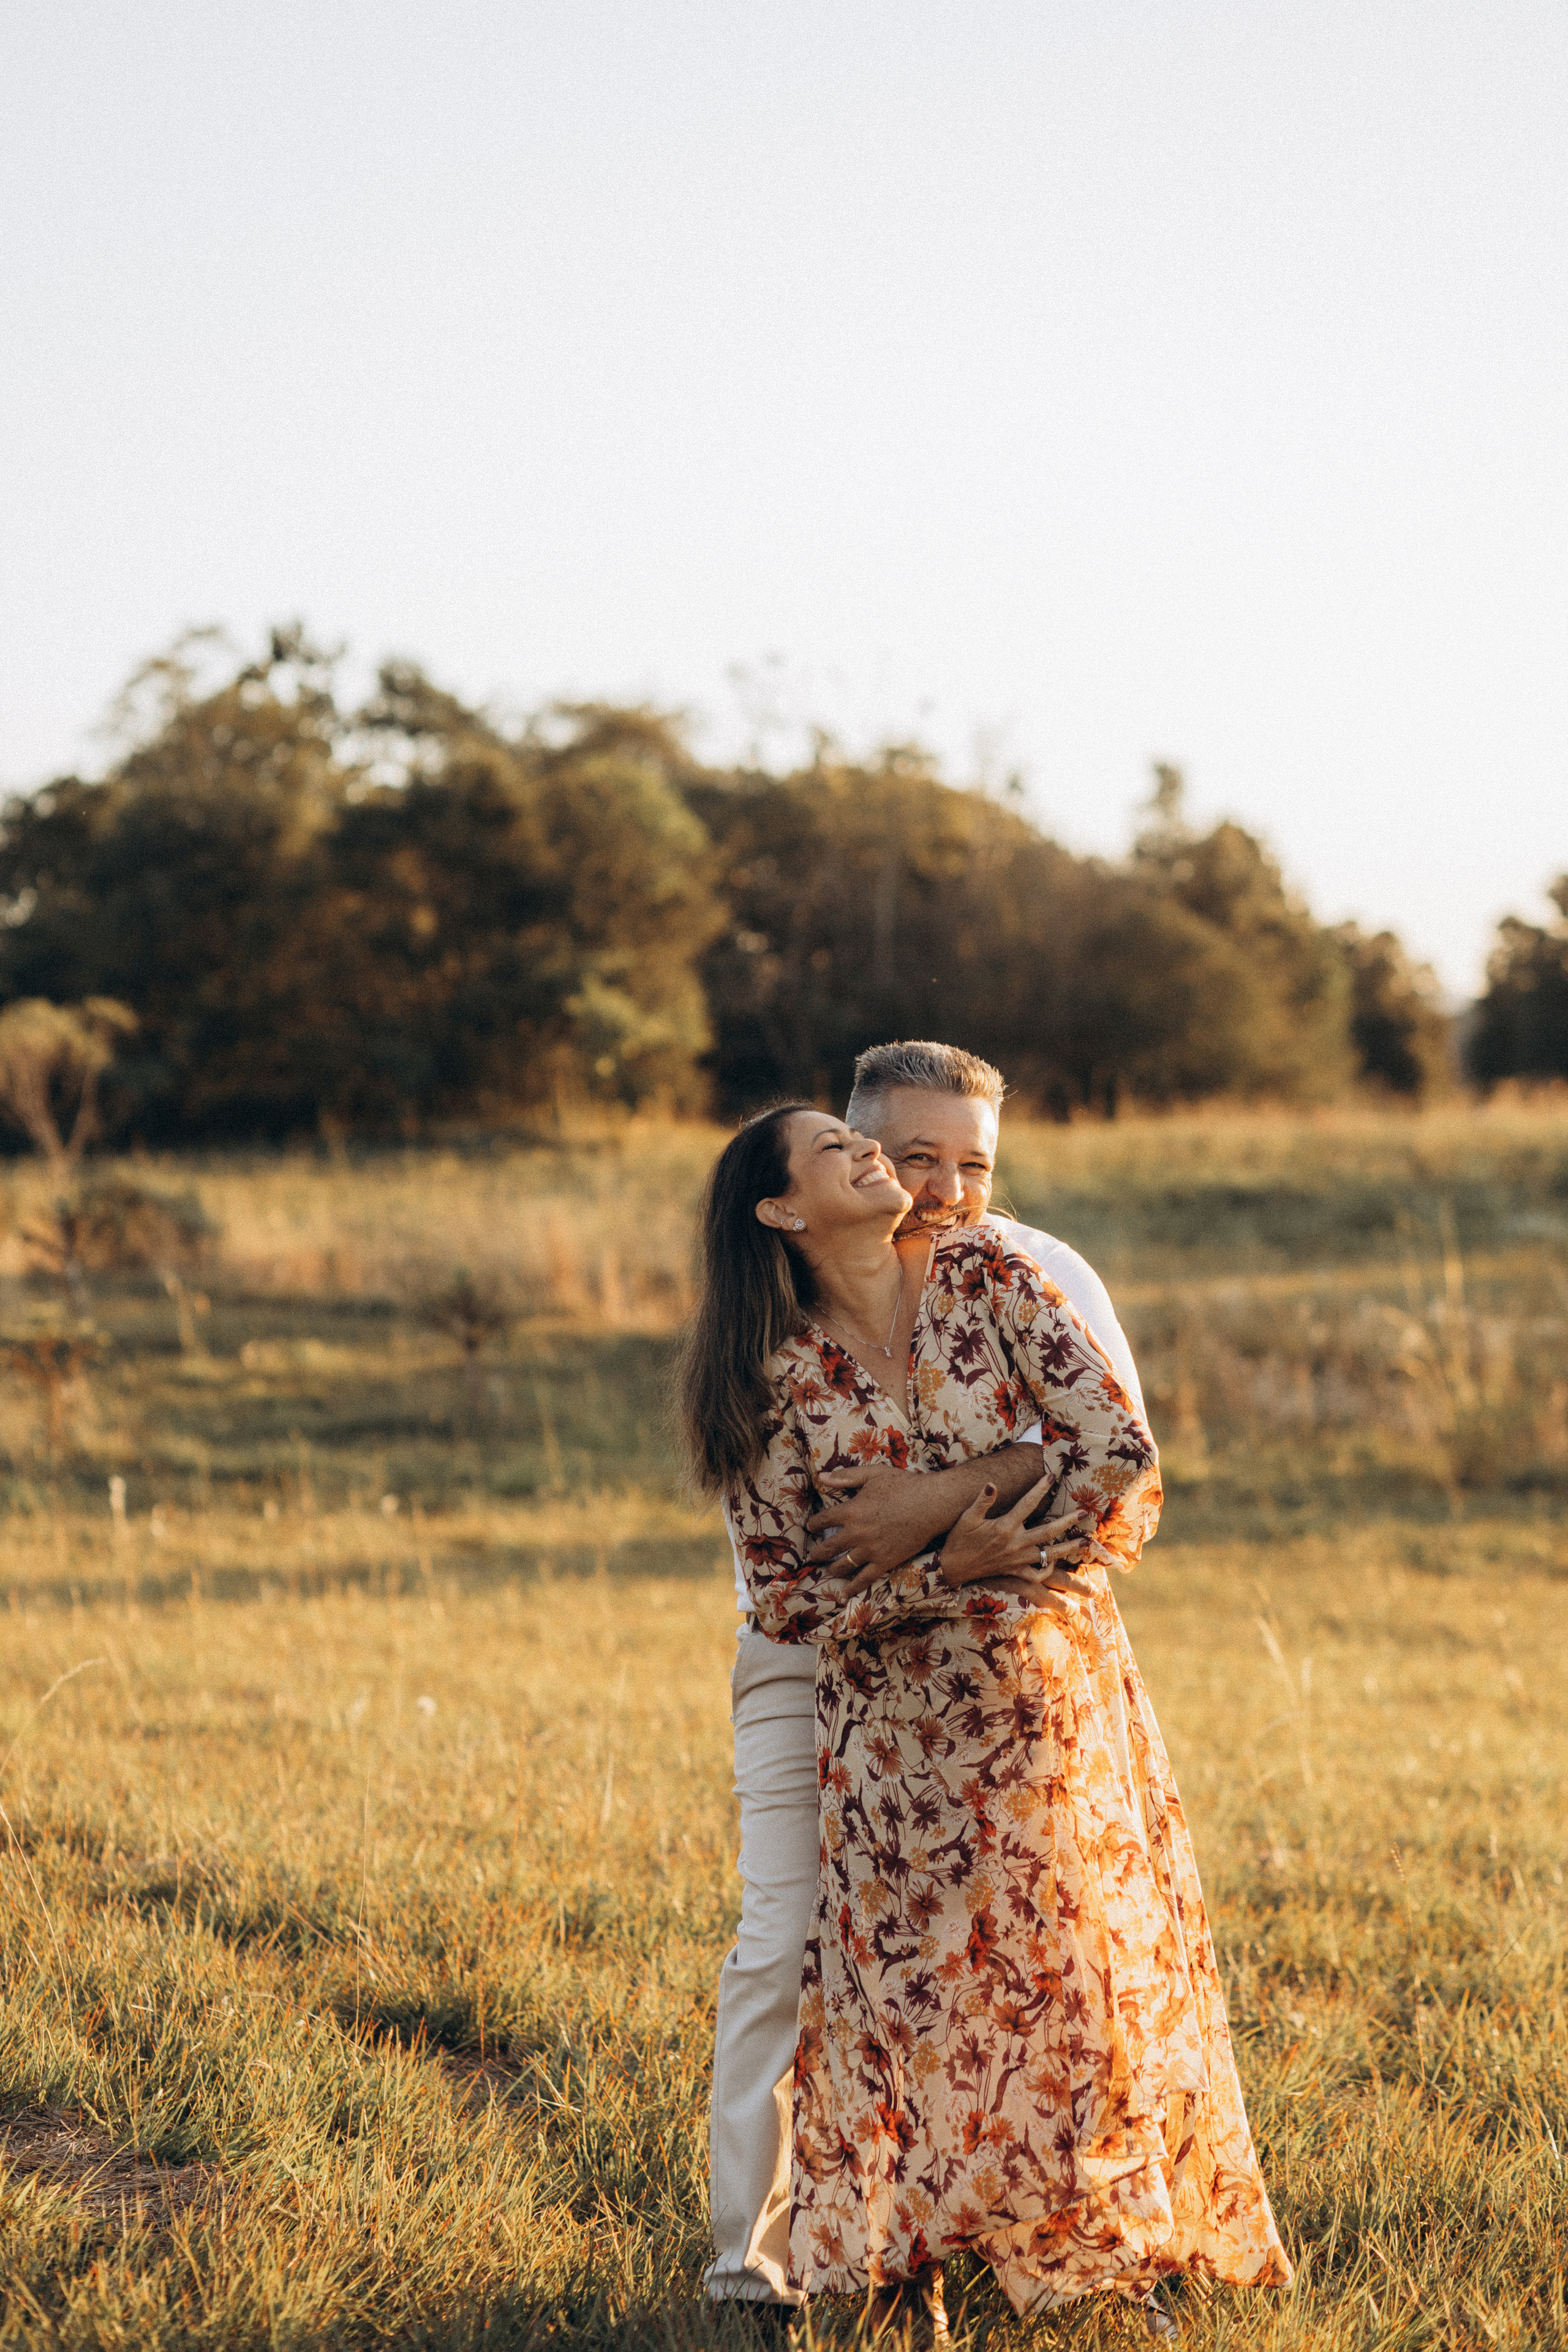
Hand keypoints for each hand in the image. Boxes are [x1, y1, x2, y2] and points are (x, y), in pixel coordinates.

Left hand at [806, 1464, 947, 1581]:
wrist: (932, 1504)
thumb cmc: (903, 1485)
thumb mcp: (873, 1474)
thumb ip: (846, 1477)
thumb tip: (822, 1476)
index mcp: (851, 1511)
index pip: (822, 1520)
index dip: (814, 1524)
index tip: (811, 1527)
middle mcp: (856, 1533)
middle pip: (828, 1547)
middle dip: (817, 1553)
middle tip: (811, 1556)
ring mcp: (870, 1550)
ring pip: (843, 1565)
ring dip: (832, 1569)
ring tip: (829, 1570)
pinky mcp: (885, 1561)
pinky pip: (864, 1579)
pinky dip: (853, 1587)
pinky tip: (845, 1593)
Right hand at [937, 1477, 1091, 1591]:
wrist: (951, 1568)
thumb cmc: (958, 1540)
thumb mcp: (966, 1518)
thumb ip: (982, 1501)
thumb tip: (992, 1483)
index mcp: (1004, 1527)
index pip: (1027, 1504)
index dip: (1040, 1489)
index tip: (1052, 1476)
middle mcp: (1015, 1544)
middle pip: (1048, 1532)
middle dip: (1068, 1522)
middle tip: (1085, 1512)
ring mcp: (1017, 1560)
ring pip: (1049, 1554)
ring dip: (1069, 1548)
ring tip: (1086, 1541)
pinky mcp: (1014, 1572)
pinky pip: (1036, 1574)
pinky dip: (1047, 1569)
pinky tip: (1053, 1561)